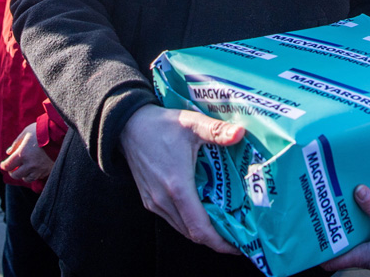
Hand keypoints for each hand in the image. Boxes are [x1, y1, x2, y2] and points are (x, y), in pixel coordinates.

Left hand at [0, 122, 53, 183]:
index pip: (8, 166)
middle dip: (12, 172)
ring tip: (24, 168)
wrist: (60, 133)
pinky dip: (34, 174)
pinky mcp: (47, 170)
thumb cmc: (41, 130)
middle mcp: (30, 164)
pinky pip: (37, 177)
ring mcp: (39, 169)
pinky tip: (34, 168)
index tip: (3, 164)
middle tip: (13, 167)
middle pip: (16, 175)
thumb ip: (16, 143)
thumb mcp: (26, 133)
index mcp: (22, 154)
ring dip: (23, 174)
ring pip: (27, 179)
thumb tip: (9, 152)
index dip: (3, 165)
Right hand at [120, 104, 244, 254]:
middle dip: (217, 239)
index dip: (221, 242)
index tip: (240, 245)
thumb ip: (216, 131)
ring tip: (226, 226)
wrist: (128, 126)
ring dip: (203, 231)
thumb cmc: (161, 125)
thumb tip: (241, 133)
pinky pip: (173, 220)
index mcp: (177, 187)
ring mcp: (154, 203)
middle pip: (193, 233)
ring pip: (182, 228)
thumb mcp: (192, 123)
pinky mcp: (149, 200)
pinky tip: (204, 213)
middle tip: (240, 234)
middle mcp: (163, 201)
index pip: (200, 228)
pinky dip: (190, 222)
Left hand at [323, 185, 369, 273]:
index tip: (308, 234)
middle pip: (340, 244)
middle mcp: (364, 255)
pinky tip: (364, 206)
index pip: (330, 259)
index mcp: (361, 256)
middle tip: (323, 208)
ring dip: (348, 222)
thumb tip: (357, 191)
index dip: (318, 250)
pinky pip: (367, 232)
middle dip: (332, 228)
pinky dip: (363, 221)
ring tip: (340, 202)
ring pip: (354, 236)